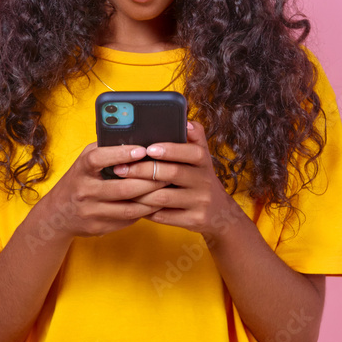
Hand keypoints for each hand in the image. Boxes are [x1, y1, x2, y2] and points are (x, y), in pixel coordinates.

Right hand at [41, 142, 168, 240]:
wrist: (57, 214)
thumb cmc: (79, 179)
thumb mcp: (85, 161)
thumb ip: (106, 149)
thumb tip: (136, 138)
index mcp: (81, 169)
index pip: (99, 159)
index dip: (121, 154)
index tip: (142, 150)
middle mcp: (84, 191)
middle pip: (122, 188)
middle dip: (149, 181)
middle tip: (168, 173)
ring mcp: (91, 211)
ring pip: (129, 208)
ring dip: (151, 200)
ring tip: (167, 189)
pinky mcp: (99, 227)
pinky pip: (127, 220)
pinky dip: (144, 212)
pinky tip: (156, 204)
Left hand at [118, 120, 245, 239]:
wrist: (220, 213)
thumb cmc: (200, 179)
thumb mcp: (201, 157)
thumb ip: (193, 138)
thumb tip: (184, 120)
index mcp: (205, 161)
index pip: (191, 152)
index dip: (170, 149)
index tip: (148, 148)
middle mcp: (205, 181)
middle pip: (172, 173)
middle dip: (143, 170)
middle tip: (121, 168)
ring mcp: (200, 202)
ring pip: (164, 197)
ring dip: (139, 192)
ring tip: (121, 186)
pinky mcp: (194, 220)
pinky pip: (164, 216)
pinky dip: (146, 210)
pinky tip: (133, 204)